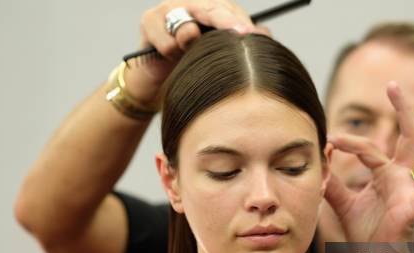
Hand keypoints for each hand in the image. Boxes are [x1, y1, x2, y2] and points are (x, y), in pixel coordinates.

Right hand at [125, 0, 256, 102]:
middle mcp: (191, 4)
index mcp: (211, 10)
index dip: (240, 23)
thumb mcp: (216, 56)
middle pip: (212, 10)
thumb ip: (237, 44)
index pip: (229, 11)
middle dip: (226, 22)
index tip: (253, 36)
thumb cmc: (190, 67)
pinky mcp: (149, 20)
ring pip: (187, 28)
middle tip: (242, 33)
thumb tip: (264, 34)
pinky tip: (170, 58)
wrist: (158, 84)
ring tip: (185, 55)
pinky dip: (171, 54)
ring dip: (190, 47)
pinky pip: (168, 42)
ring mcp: (169, 8)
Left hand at [324, 82, 413, 242]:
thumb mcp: (342, 204)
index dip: (350, 143)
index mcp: (385, 174)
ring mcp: (412, 191)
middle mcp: (402, 177)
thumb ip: (332, 182)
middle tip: (393, 85)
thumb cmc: (365, 235)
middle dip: (402, 111)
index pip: (370, 148)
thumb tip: (321, 157)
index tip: (330, 138)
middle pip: (408, 137)